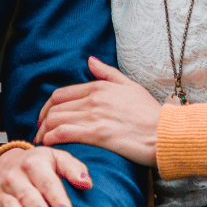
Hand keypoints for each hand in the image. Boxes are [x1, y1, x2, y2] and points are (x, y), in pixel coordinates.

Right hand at [0, 145, 91, 206]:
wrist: (3, 165)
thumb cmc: (37, 165)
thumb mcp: (55, 158)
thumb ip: (73, 168)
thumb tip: (86, 183)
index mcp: (32, 163)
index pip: (46, 181)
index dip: (56, 197)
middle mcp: (14, 177)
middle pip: (26, 194)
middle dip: (35, 206)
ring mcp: (2, 193)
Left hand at [33, 56, 160, 166]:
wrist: (167, 133)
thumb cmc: (152, 114)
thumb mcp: (131, 86)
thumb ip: (108, 73)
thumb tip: (90, 61)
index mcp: (99, 87)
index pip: (61, 94)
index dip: (47, 107)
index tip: (44, 118)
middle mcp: (93, 99)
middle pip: (55, 108)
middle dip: (42, 121)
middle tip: (39, 133)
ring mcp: (94, 115)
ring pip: (56, 120)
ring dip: (44, 132)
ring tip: (42, 143)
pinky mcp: (97, 133)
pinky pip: (65, 133)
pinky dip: (52, 139)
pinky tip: (49, 146)